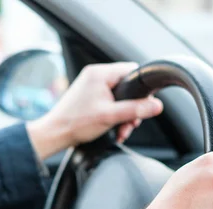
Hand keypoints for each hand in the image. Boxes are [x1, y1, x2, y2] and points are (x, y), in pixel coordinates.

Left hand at [27, 62, 163, 159]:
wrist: (55, 134)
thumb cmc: (76, 123)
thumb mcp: (110, 116)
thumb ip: (135, 110)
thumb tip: (156, 106)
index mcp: (100, 73)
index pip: (131, 70)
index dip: (141, 88)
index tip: (145, 103)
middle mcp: (95, 76)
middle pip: (127, 86)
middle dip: (132, 108)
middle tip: (131, 123)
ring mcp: (91, 86)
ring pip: (119, 97)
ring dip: (124, 115)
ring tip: (122, 130)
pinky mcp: (89, 97)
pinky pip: (110, 102)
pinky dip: (114, 116)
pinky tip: (115, 130)